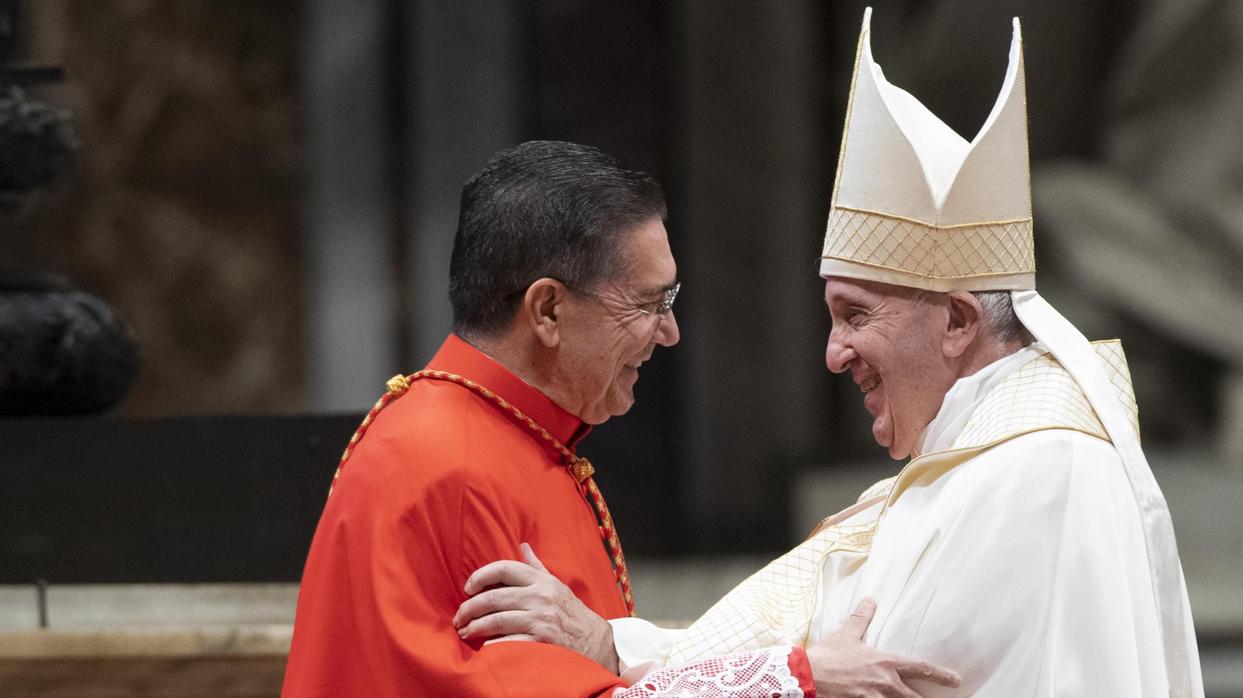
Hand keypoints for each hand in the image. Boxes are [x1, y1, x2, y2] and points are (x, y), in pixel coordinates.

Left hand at [453, 543, 619, 673]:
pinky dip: (492, 646)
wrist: (597, 642)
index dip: (480, 576)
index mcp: (542, 581)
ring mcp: (541, 620)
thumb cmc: (572, 613)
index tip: (468, 588)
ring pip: (496, 620)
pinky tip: (483, 647)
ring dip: (475, 627)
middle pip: (494, 597)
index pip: (504, 569)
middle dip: (470, 608)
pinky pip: (508, 643)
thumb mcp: (556, 585)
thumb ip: (536, 567)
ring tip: (465, 632)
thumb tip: (522, 545)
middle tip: (459, 617)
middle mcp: (540, 597)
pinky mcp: (541, 642)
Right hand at [806, 597, 960, 696]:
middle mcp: (886, 683)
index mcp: (885, 662)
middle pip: (915, 697)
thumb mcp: (846, 634)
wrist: (809, 675)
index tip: (956, 679)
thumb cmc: (828, 656)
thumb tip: (870, 600)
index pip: (921, 668)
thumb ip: (861, 619)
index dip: (941, 674)